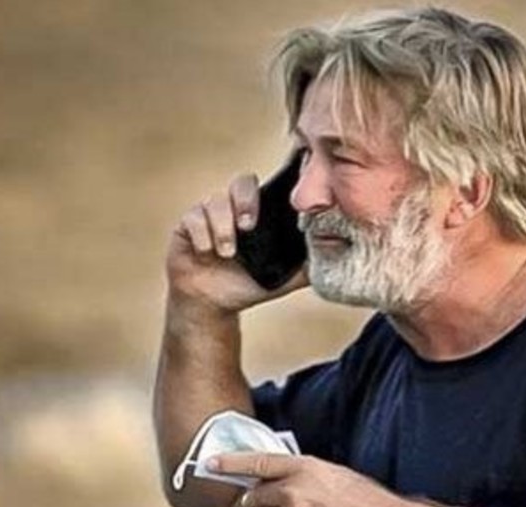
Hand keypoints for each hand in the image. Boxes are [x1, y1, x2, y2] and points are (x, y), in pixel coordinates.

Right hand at [165, 173, 307, 314]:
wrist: (214, 304)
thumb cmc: (250, 283)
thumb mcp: (285, 276)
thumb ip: (308, 264)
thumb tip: (337, 253)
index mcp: (261, 213)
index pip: (270, 186)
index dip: (277, 185)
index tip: (285, 198)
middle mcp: (235, 207)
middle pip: (242, 182)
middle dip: (246, 202)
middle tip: (249, 226)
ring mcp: (210, 214)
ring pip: (215, 201)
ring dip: (223, 227)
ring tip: (228, 253)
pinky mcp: (187, 225)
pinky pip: (193, 219)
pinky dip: (202, 237)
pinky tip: (207, 253)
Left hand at [209, 453, 397, 506]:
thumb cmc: (363, 500)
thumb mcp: (332, 475)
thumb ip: (300, 476)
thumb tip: (274, 485)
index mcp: (303, 468)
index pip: (257, 461)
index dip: (230, 462)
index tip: (208, 463)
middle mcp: (292, 492)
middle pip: (255, 498)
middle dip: (263, 503)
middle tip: (286, 506)